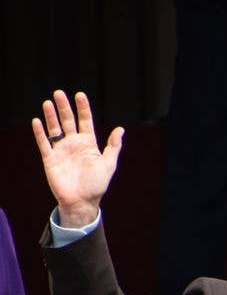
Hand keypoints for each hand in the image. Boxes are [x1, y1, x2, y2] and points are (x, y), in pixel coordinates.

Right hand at [31, 90, 123, 227]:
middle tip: (59, 93)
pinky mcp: (50, 158)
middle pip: (68, 121)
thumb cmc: (97, 184)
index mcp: (88, 144)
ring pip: (54, 129)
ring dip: (51, 116)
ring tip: (48, 102)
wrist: (82, 201)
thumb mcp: (108, 164)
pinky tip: (37, 121)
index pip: (85, 121)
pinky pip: (44, 143)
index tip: (80, 95)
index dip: (83, 109)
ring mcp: (61, 150)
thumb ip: (113, 146)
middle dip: (64, 107)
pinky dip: (40, 133)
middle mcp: (74, 144)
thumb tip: (120, 129)